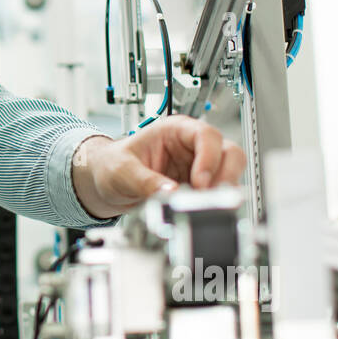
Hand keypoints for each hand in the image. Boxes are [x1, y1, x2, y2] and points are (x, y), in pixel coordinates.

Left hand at [71, 116, 245, 219]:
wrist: (107, 182)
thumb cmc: (112, 165)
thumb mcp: (122, 171)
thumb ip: (145, 182)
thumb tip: (171, 192)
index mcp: (174, 130)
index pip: (206, 135)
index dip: (209, 157)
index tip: (200, 181)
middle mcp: (191, 146)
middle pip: (228, 152)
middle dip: (225, 174)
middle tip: (210, 195)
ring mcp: (197, 166)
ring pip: (230, 172)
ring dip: (224, 189)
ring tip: (206, 204)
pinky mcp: (197, 187)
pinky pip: (218, 192)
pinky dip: (216, 201)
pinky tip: (201, 208)